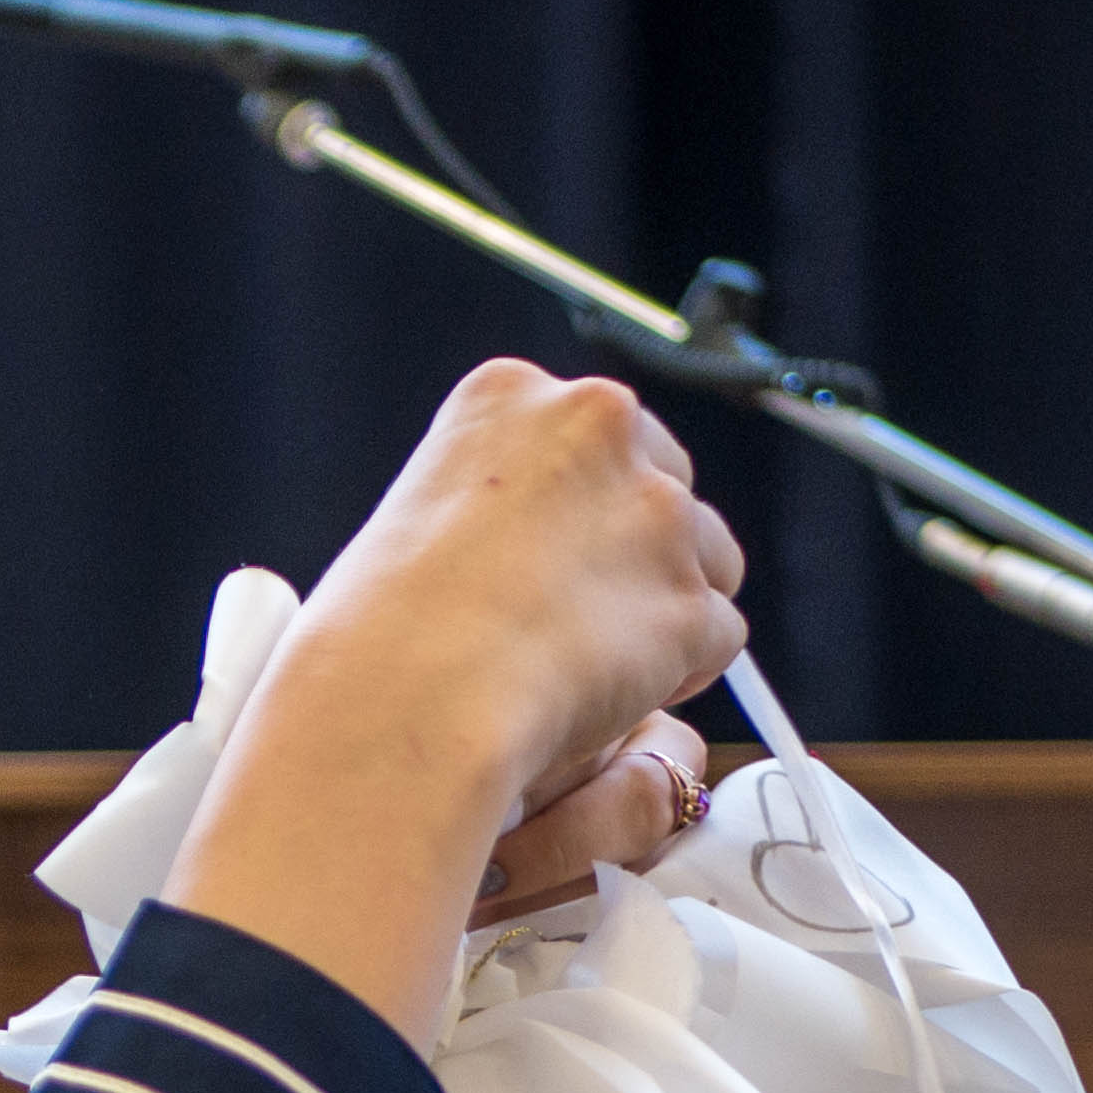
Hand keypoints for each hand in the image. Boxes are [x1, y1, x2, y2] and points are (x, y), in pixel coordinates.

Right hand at [173, 362, 743, 1038]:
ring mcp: (655, 511)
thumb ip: (493, 498)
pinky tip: (608, 698)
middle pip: (662, 483)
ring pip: (707, 557)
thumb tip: (536, 540)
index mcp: (512, 393)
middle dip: (636, 550)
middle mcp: (597, 426)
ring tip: (585, 666)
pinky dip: (677, 672)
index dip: (577, 508)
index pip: (590, 433)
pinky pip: (716, 635)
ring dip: (664, 609)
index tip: (542, 559)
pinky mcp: (690, 597)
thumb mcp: (413, 511)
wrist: (407, 698)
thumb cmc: (376, 630)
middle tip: (571, 619)